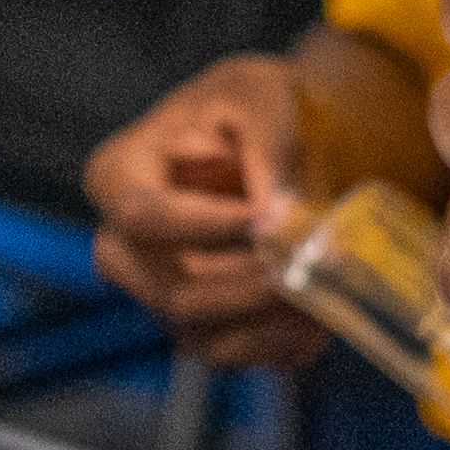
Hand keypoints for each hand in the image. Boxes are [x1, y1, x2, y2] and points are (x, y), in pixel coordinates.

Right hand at [82, 54, 328, 367]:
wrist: (282, 141)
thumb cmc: (255, 106)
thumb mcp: (263, 94)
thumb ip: (269, 146)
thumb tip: (277, 215)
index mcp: (119, 176)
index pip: (144, 217)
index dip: (206, 227)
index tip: (268, 220)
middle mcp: (124, 247)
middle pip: (172, 292)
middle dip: (248, 287)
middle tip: (311, 266)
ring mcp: (157, 294)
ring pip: (202, 335)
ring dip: (272, 321)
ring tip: (330, 287)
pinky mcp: (197, 327)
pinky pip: (232, 355)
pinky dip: (281, 342)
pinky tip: (322, 310)